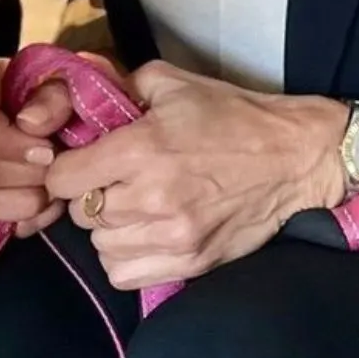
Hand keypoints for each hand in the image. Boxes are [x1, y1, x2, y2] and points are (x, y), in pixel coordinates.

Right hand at [0, 52, 127, 237]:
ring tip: (55, 190)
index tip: (49, 151)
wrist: (95, 126)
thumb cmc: (83, 99)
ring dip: (24, 199)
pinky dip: (21, 216)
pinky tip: (49, 205)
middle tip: (58, 170)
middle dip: (25, 175)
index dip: (9, 142)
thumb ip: (55, 96)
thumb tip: (28, 123)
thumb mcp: (77, 86)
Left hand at [45, 63, 345, 290]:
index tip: (77, 163)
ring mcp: (173, 237)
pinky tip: (143, 234)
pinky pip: (126, 275)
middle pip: (81, 213)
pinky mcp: (191, 264)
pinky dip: (125, 258)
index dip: (63, 169)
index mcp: (142, 148)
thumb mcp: (173, 82)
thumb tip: (83, 98)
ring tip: (131, 207)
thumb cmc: (233, 115)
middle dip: (88, 196)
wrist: (295, 158)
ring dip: (108, 228)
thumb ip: (120, 86)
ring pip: (101, 246)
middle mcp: (152, 197)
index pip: (63, 178)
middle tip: (110, 181)